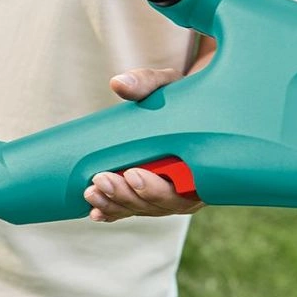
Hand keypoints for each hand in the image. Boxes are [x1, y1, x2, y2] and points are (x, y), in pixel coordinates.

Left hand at [83, 68, 204, 221]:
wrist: (187, 105)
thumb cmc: (182, 94)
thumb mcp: (170, 85)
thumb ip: (147, 82)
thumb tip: (118, 83)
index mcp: (205, 164)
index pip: (185, 188)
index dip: (156, 188)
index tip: (132, 173)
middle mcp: (192, 187)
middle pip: (160, 204)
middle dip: (127, 195)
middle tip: (101, 179)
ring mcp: (172, 194)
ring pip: (144, 209)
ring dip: (115, 205)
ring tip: (90, 193)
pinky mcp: (153, 194)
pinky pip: (135, 209)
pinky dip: (115, 212)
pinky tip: (96, 213)